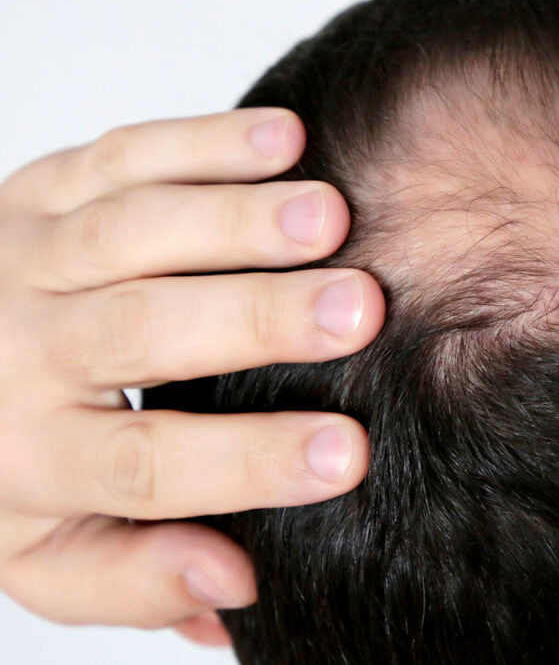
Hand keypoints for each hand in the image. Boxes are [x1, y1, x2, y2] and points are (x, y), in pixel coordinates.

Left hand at [0, 109, 384, 644]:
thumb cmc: (11, 459)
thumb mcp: (49, 554)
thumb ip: (136, 580)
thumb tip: (237, 585)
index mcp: (29, 455)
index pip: (147, 464)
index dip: (249, 461)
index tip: (349, 453)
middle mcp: (24, 349)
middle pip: (143, 330)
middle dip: (258, 317)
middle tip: (358, 308)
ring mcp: (31, 254)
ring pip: (135, 229)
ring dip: (238, 218)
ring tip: (330, 216)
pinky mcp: (46, 187)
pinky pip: (125, 154)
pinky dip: (205, 140)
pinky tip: (283, 138)